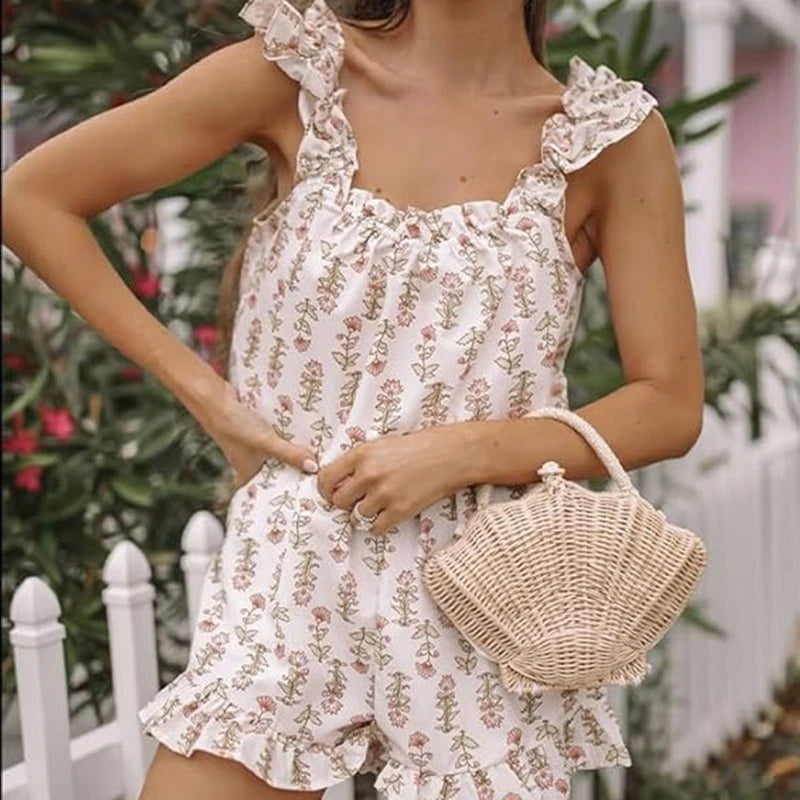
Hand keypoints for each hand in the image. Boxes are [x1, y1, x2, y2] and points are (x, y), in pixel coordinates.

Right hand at [202, 381, 317, 488]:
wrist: (214, 398)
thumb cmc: (234, 426)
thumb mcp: (265, 442)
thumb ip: (289, 454)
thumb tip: (314, 468)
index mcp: (249, 474)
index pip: (273, 490)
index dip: (291, 490)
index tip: (313, 489)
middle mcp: (251, 463)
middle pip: (281, 470)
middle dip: (298, 468)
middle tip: (322, 470)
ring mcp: (255, 447)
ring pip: (280, 452)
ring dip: (295, 450)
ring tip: (319, 453)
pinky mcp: (258, 432)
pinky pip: (278, 438)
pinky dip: (289, 436)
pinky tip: (306, 434)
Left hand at [315, 423, 475, 534]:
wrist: (452, 454)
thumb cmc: (420, 446)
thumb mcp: (383, 444)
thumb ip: (360, 460)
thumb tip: (339, 479)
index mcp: (361, 454)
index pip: (326, 479)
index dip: (325, 490)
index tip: (332, 493)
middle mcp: (369, 474)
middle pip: (339, 501)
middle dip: (346, 503)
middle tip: (358, 499)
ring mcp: (384, 494)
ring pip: (357, 516)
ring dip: (365, 513)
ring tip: (379, 504)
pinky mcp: (400, 510)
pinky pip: (376, 528)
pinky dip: (380, 524)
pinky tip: (389, 513)